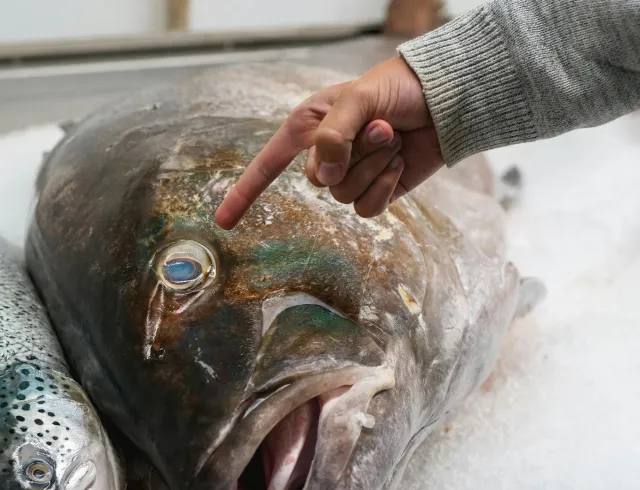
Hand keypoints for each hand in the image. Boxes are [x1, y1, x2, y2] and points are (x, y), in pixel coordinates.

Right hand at [214, 57, 442, 229]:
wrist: (446, 101)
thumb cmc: (397, 88)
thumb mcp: (358, 99)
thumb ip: (334, 136)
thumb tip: (325, 178)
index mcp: (309, 127)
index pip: (267, 165)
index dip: (244, 193)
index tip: (223, 222)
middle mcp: (325, 154)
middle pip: (317, 181)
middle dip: (353, 154)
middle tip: (383, 127)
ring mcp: (351, 176)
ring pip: (344, 196)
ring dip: (374, 166)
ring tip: (394, 139)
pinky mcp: (376, 193)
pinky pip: (367, 209)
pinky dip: (385, 186)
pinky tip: (401, 162)